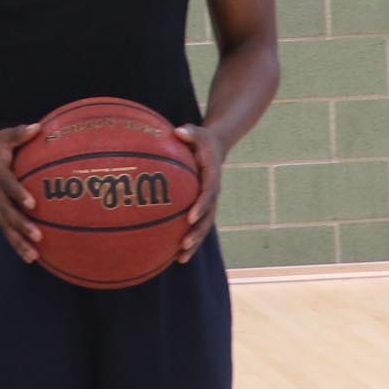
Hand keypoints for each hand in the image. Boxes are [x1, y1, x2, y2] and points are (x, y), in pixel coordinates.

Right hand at [0, 122, 43, 263]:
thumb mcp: (3, 136)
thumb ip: (19, 134)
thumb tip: (39, 127)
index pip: (7, 183)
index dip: (18, 193)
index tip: (33, 203)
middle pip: (6, 211)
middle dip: (21, 225)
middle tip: (38, 236)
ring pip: (5, 226)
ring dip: (18, 241)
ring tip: (33, 256)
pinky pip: (5, 229)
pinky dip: (16, 244)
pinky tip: (31, 257)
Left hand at [174, 122, 224, 261]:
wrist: (215, 146)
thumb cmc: (202, 139)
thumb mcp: (198, 132)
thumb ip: (189, 132)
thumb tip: (179, 130)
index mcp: (211, 178)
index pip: (208, 194)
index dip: (200, 206)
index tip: (190, 217)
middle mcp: (212, 194)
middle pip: (207, 218)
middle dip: (196, 233)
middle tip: (183, 244)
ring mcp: (208, 202)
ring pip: (202, 227)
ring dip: (193, 243)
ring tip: (180, 258)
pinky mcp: (201, 206)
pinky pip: (195, 224)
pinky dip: (188, 238)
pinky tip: (173, 253)